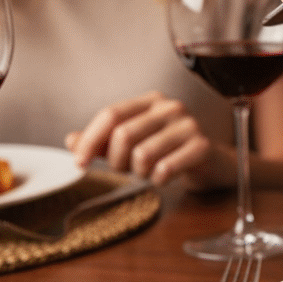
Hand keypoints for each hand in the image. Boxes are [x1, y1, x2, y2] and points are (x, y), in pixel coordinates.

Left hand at [65, 91, 221, 187]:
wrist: (212, 164)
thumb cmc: (169, 151)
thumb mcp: (133, 144)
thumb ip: (101, 141)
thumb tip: (70, 141)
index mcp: (150, 101)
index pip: (111, 114)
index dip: (89, 140)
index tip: (79, 163)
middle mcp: (170, 107)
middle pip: (123, 135)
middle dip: (117, 161)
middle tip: (126, 170)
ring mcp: (188, 125)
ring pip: (143, 154)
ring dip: (139, 173)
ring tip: (149, 172)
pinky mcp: (202, 146)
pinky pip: (166, 168)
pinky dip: (158, 180)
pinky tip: (165, 177)